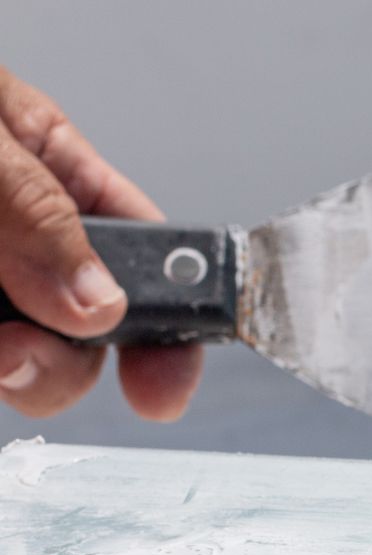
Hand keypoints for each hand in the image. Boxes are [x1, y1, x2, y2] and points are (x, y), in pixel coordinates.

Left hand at [0, 67, 200, 420]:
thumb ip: (35, 210)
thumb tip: (100, 302)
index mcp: (51, 169)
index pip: (147, 256)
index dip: (173, 322)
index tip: (164, 385)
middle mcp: (20, 233)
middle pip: (87, 330)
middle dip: (68, 362)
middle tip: (21, 358)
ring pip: (27, 359)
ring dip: (16, 372)